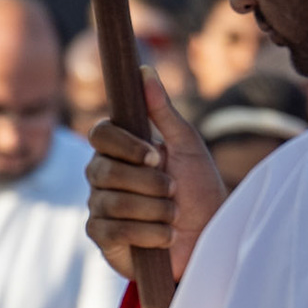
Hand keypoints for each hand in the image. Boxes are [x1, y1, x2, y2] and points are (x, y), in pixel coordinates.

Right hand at [85, 67, 225, 282]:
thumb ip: (163, 110)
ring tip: (173, 215)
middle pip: (105, 170)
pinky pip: (114, 230)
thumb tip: (144, 69)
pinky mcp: (102, 238)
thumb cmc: (198, 189)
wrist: (208, 237)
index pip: (100, 133)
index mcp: (119, 148)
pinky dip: (148, 233)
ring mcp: (99, 206)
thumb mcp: (186, 144)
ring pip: (112, 202)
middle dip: (149, 183)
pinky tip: (166, 236)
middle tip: (173, 190)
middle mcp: (102, 175)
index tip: (157, 155)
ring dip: (154, 210)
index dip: (126, 145)